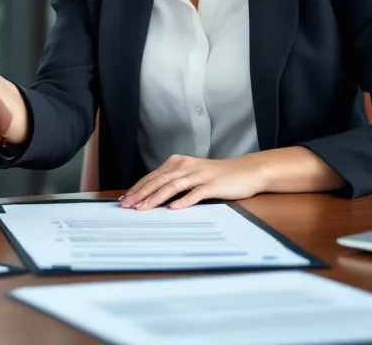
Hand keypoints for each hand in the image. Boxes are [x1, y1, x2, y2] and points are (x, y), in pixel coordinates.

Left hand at [119, 154, 266, 209]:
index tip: (124, 199)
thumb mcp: (191, 174)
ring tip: (143, 209)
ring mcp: (199, 175)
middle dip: (140, 194)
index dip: (137, 188)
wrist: (246, 171)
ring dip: (156, 198)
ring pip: (173, 186)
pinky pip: (195, 193)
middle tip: (126, 206)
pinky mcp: (212, 184)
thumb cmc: (217, 175)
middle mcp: (186, 166)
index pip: (152, 176)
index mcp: (178, 162)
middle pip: (158, 180)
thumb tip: (151, 195)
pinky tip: (173, 208)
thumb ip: (174, 181)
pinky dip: (184, 200)